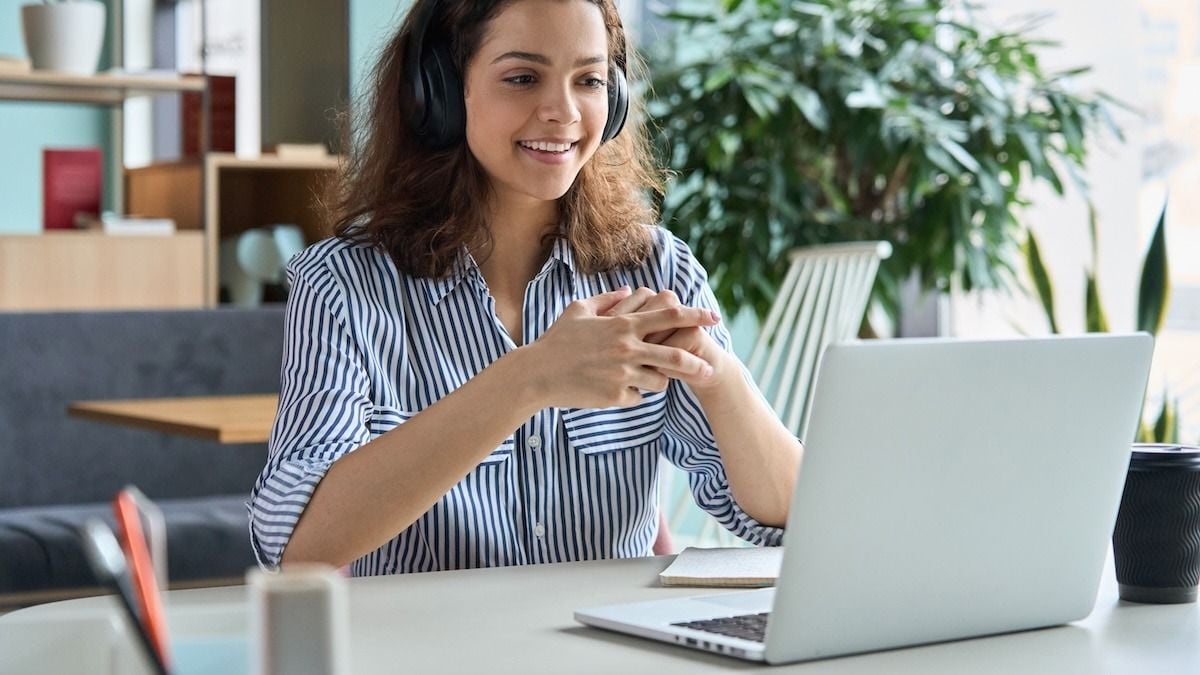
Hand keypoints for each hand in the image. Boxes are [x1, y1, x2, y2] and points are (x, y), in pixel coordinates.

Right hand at [524, 287, 720, 408]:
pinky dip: (632, 395)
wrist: (537, 374)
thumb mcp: (578, 311)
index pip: (668, 316)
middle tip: (709, 367)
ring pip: (660, 382)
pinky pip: (637, 398)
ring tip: (646, 380)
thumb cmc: (557, 341)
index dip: (695, 316)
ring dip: (659, 381)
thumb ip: (607, 299)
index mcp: (622, 325)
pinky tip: (615, 391)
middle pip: (676, 355)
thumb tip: (628, 290)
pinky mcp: (616, 396)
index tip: (713, 317)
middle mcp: (627, 349)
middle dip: (697, 361)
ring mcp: (623, 374)